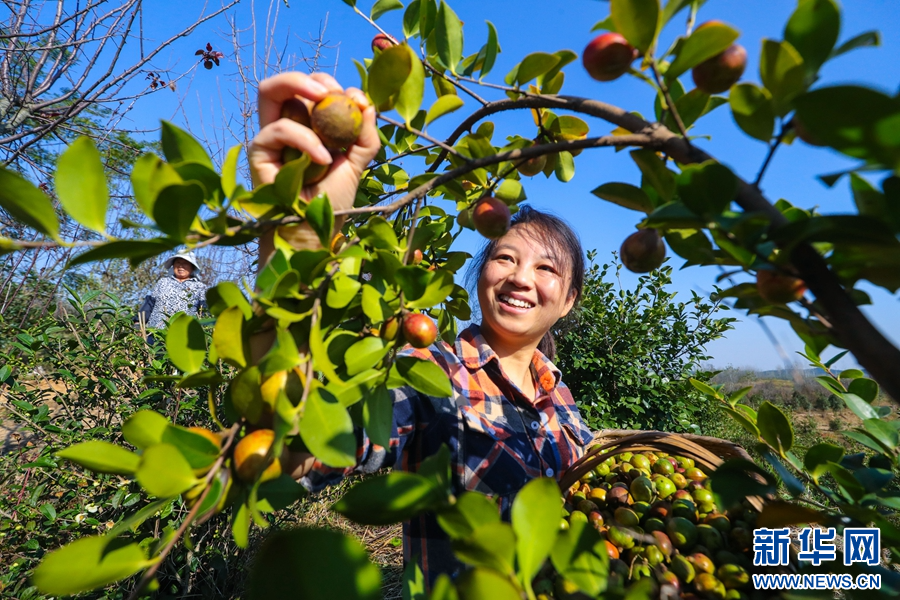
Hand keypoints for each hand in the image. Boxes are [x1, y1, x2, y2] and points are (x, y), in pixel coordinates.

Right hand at [248, 72, 379, 213]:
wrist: (314, 229)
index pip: (310, 89)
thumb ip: (365, 134)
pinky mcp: (259, 150)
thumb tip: (365, 103)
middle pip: (284, 81)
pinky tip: (323, 159)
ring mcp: (269, 136)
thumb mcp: (357, 162)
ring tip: (328, 111)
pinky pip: (280, 129)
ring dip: (303, 94)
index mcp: (307, 123)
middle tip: (331, 93)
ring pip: (271, 92)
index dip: (330, 85)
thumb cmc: (332, 198)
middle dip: (308, 78)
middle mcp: (285, 124)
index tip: (354, 99)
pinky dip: (305, 139)